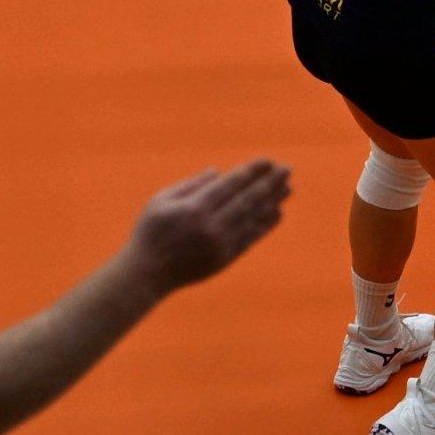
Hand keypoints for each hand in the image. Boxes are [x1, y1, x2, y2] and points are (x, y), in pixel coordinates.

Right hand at [128, 159, 290, 290]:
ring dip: (273, 202)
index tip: (268, 160)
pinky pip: (251, 238)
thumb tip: (220, 172)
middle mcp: (210, 227)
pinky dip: (265, 225)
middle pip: (247, 200)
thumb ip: (191, 184)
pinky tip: (277, 212)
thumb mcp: (160, 201)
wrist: (147, 274)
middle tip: (287, 169)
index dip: (252, 171)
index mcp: (193, 209)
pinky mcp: (225, 259)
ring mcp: (220, 245)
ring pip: (253, 219)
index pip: (230, 185)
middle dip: (269, 183)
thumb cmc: (150, 232)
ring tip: (288, 188)